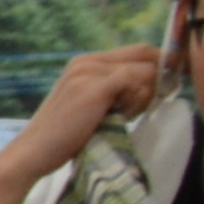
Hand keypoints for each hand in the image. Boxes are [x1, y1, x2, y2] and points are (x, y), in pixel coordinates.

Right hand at [24, 44, 164, 158]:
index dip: (160, 64)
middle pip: (146, 54)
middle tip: (155, 101)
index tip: (169, 83)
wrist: (33, 152)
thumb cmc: (63, 136)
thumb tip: (154, 84)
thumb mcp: (89, 104)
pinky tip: (121, 117)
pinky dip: (137, 101)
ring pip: (145, 71)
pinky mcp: (95, 87)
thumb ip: (114, 90)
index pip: (138, 51)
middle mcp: (87, 61)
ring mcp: (90, 72)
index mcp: (85, 62)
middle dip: (160, 76)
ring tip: (123, 116)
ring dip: (145, 96)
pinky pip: (136, 82)